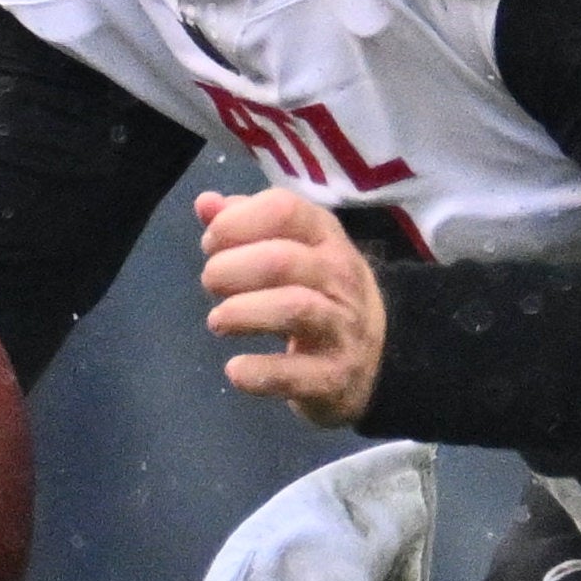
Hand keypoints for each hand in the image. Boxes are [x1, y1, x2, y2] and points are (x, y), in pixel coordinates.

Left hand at [202, 184, 387, 425]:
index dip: (237, 222)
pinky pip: (294, 373)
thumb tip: (206, 204)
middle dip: (232, 268)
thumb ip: (245, 224)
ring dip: (243, 312)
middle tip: (210, 282)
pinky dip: (259, 372)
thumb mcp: (292, 248)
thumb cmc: (318, 293)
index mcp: (325, 237)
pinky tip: (235, 370)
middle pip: (282, 260)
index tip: (212, 243)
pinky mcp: (332, 377)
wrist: (375, 359)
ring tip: (218, 320)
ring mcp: (340, 328)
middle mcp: (338, 277)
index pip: (284, 210)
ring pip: (294, 309)